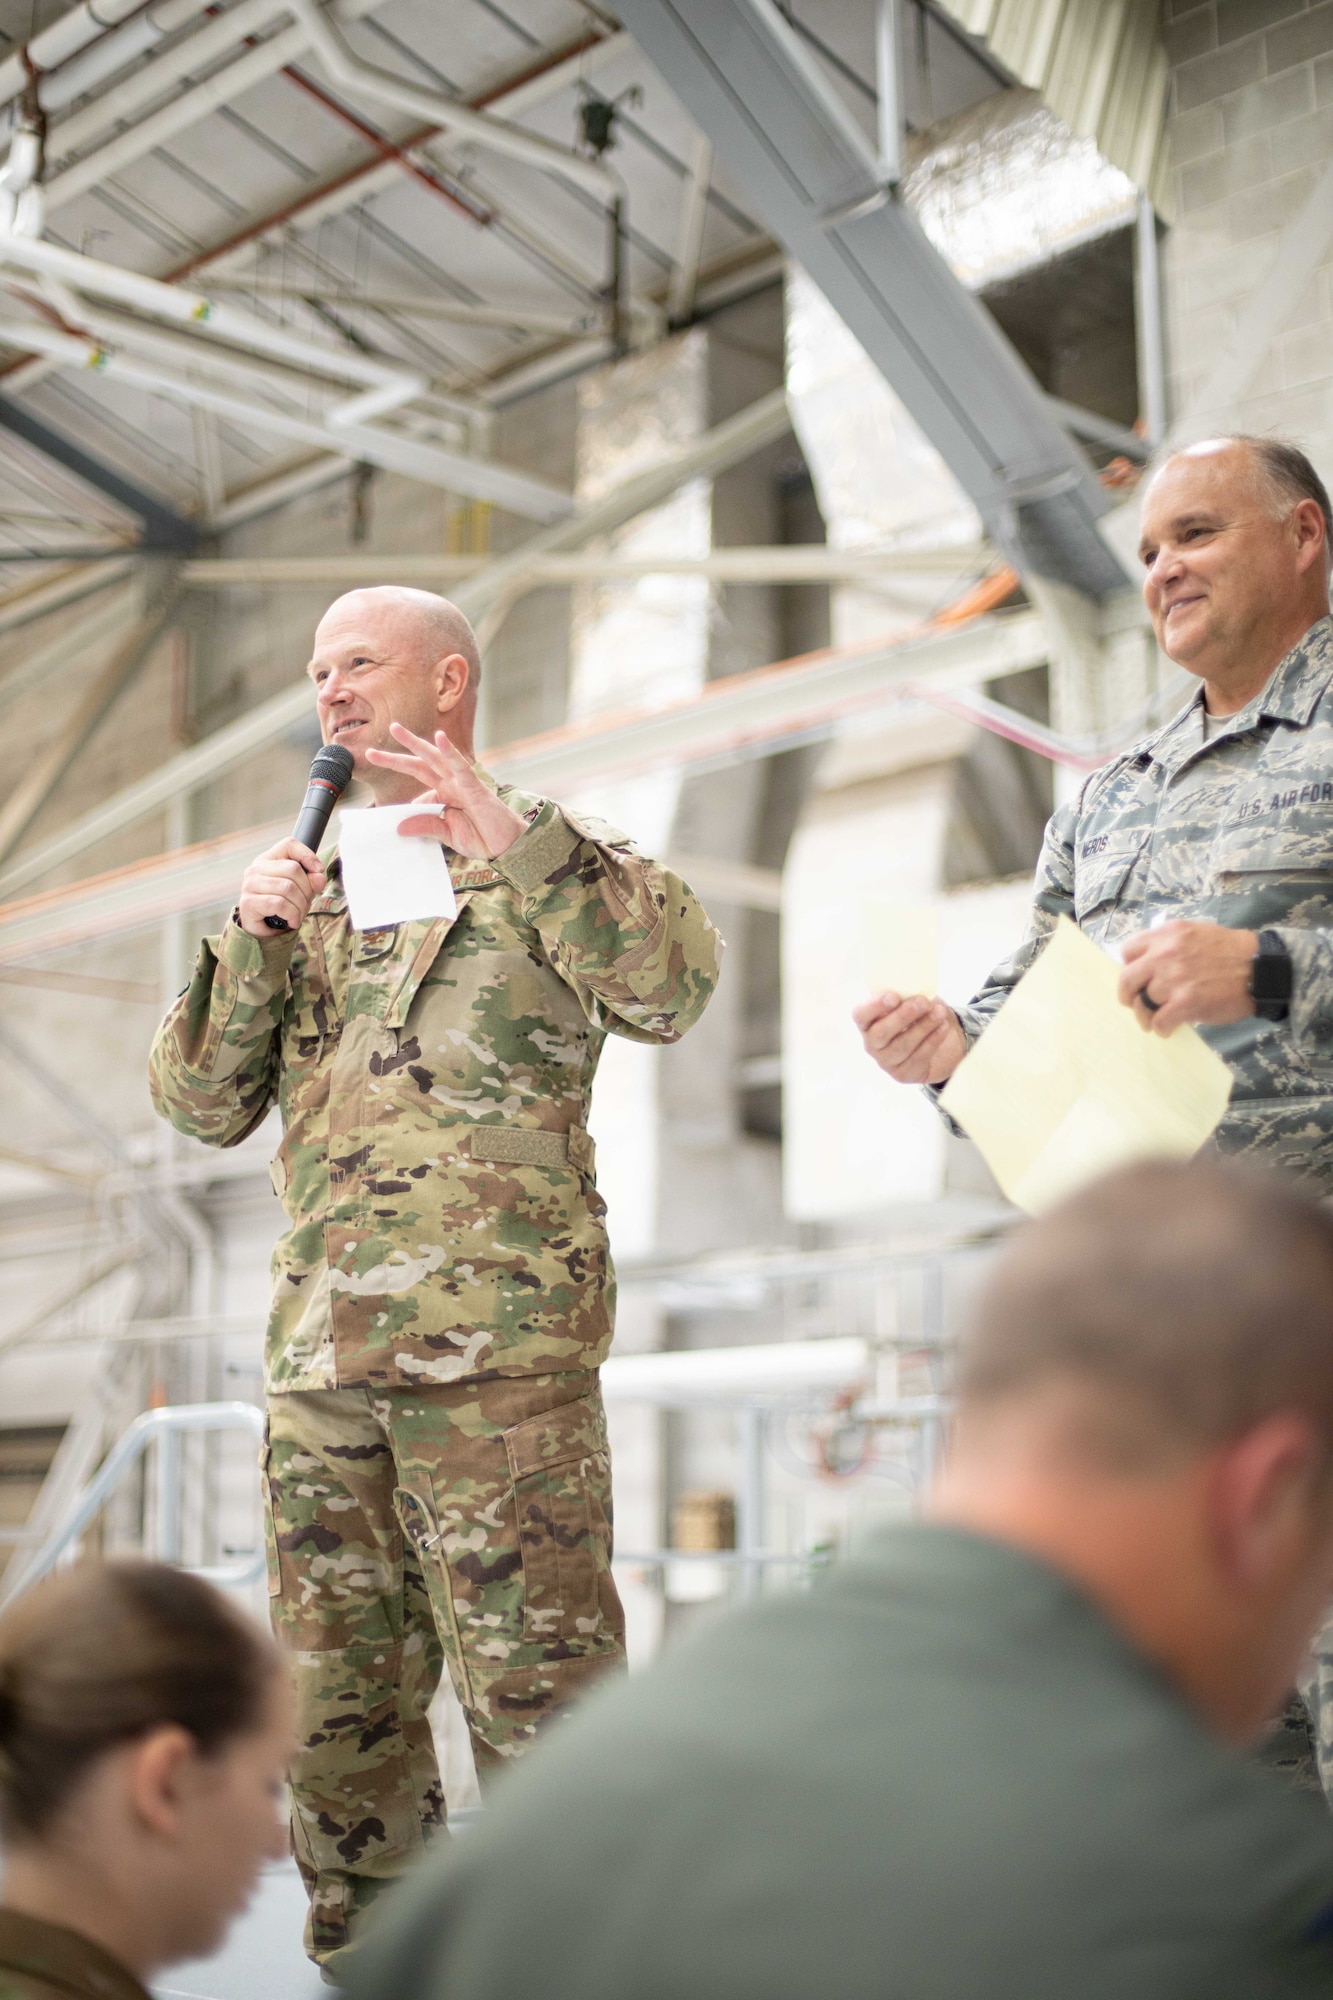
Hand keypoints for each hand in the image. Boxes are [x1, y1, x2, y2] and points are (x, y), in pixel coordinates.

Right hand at [237, 837, 325, 937]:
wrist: (262, 931)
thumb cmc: (282, 906)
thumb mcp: (301, 891)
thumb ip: (311, 880)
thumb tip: (319, 877)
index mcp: (268, 859)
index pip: (290, 844)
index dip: (308, 855)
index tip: (318, 871)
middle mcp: (256, 868)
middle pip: (293, 869)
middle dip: (307, 890)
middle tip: (305, 904)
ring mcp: (250, 884)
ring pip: (288, 888)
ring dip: (301, 906)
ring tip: (298, 915)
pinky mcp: (248, 902)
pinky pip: (280, 904)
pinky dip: (292, 915)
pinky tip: (292, 921)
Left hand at [365, 724, 525, 858]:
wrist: (508, 846)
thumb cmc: (482, 837)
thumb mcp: (447, 835)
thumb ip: (425, 827)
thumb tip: (399, 827)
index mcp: (445, 795)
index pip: (418, 788)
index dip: (405, 803)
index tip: (388, 816)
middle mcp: (451, 784)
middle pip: (420, 764)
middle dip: (397, 756)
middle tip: (371, 751)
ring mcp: (462, 783)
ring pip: (435, 758)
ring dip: (415, 743)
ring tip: (396, 730)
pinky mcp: (475, 786)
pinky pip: (461, 766)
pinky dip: (450, 751)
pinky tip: (439, 737)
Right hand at [852, 992, 967, 1084]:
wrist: (938, 1043)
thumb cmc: (919, 1016)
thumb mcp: (911, 1000)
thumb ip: (907, 993)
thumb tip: (915, 986)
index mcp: (867, 1022)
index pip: (861, 1015)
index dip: (875, 1006)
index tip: (894, 996)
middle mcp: (872, 1043)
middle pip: (881, 1033)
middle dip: (904, 1016)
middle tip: (923, 1002)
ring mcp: (886, 1061)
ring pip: (902, 1045)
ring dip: (923, 1026)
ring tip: (939, 1012)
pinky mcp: (902, 1074)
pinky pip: (918, 1057)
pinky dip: (933, 1039)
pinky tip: (942, 1026)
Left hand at [1118, 920, 1257, 1033]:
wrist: (1262, 968)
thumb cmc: (1231, 951)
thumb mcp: (1196, 933)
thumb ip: (1170, 944)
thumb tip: (1148, 962)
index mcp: (1166, 934)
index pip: (1128, 951)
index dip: (1130, 966)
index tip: (1137, 978)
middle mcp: (1164, 954)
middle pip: (1127, 979)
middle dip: (1127, 995)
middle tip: (1133, 1004)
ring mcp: (1173, 979)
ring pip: (1142, 1003)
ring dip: (1145, 1016)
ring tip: (1152, 1021)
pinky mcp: (1185, 1002)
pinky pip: (1159, 1021)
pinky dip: (1160, 1028)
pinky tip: (1167, 1029)